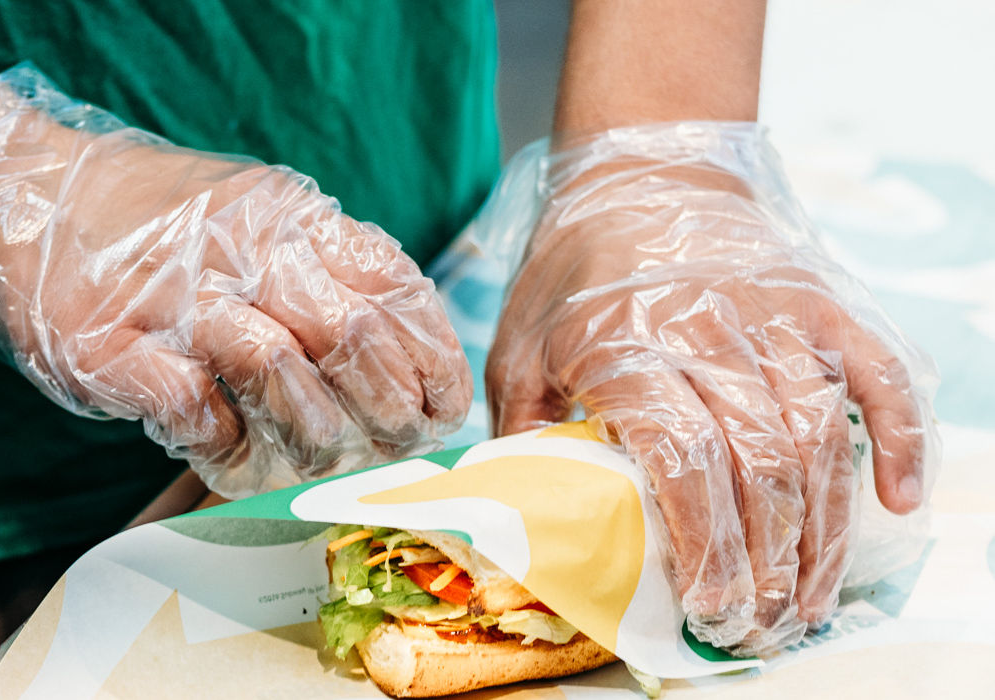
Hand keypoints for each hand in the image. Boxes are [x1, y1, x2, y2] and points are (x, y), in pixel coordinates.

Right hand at [0, 66, 470, 496]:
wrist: (23, 194)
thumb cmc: (159, 225)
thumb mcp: (258, 215)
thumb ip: (329, 264)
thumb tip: (417, 350)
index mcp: (286, 215)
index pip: (391, 288)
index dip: (431, 359)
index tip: (443, 409)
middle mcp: (237, 247)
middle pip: (349, 335)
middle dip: (389, 408)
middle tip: (395, 444)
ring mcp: (171, 296)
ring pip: (276, 370)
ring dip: (310, 432)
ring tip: (316, 455)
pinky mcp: (109, 347)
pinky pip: (191, 408)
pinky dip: (221, 442)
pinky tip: (225, 447)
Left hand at [486, 123, 936, 653]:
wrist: (641, 171)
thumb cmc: (571, 269)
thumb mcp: (519, 343)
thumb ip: (523, 427)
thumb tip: (530, 514)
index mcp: (625, 342)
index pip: (681, 458)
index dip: (704, 542)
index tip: (710, 606)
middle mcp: (708, 327)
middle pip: (758, 464)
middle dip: (766, 562)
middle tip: (761, 626)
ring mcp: (775, 310)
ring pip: (820, 435)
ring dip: (824, 531)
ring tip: (809, 598)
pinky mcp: (821, 299)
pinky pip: (879, 372)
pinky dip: (899, 436)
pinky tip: (895, 501)